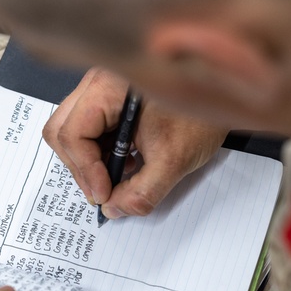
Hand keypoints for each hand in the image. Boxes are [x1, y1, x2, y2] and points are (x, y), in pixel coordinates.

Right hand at [43, 68, 227, 219]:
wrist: (228, 88)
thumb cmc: (203, 112)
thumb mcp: (174, 160)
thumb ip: (142, 191)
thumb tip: (115, 209)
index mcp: (108, 87)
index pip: (71, 133)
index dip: (85, 170)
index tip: (104, 194)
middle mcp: (99, 81)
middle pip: (62, 130)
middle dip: (81, 166)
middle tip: (104, 191)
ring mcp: (103, 87)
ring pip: (72, 129)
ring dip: (90, 160)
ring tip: (119, 175)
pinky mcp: (111, 96)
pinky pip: (90, 126)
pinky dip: (101, 150)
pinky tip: (126, 161)